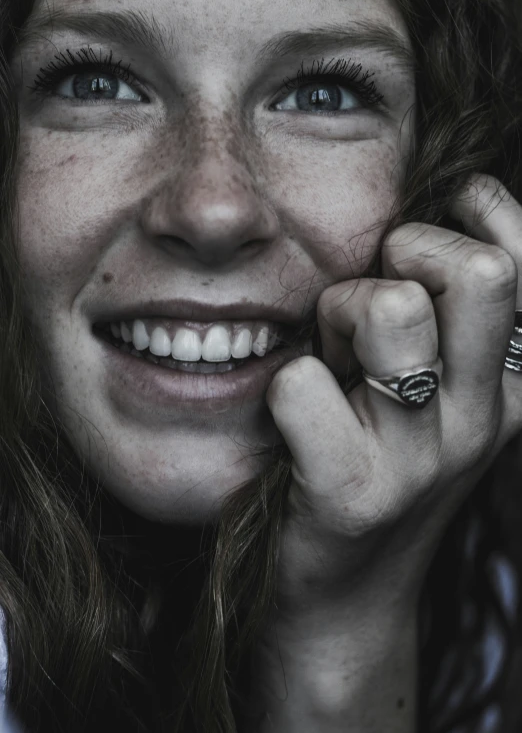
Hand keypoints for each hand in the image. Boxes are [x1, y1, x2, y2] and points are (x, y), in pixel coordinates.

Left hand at [266, 173, 521, 614]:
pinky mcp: (351, 490)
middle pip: (480, 273)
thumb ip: (448, 315)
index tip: (447, 208)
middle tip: (372, 300)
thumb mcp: (435, 391)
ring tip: (332, 358)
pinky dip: (287, 382)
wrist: (344, 594)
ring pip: (390, 310)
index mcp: (510, 385)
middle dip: (410, 255)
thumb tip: (454, 203)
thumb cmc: (378, 463)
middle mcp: (482, 417)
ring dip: (340, 314)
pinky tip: (294, 413)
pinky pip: (302, 383)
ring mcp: (422, 457)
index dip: (488, 212)